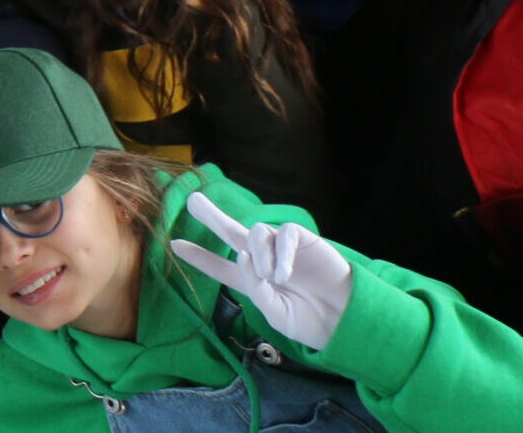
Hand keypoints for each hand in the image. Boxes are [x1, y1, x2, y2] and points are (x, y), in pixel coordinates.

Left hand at [168, 192, 352, 351]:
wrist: (346, 322)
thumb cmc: (311, 322)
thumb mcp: (275, 313)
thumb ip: (255, 287)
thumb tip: (241, 255)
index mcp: (254, 282)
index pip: (221, 266)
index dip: (200, 256)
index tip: (176, 246)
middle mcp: (264, 261)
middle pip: (232, 232)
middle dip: (212, 216)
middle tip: (193, 200)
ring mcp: (283, 249)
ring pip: (255, 233)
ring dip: (258, 254)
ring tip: (272, 278)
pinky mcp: (302, 240)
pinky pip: (283, 234)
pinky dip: (279, 252)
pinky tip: (283, 273)